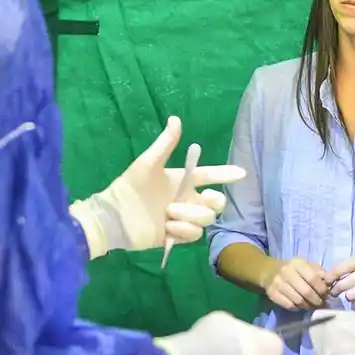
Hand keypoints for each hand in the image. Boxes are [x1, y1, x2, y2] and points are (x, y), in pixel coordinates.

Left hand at [70, 116, 244, 258]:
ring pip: (206, 219)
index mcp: (182, 181)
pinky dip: (184, 230)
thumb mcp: (148, 163)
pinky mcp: (176, 236)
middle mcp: (186, 200)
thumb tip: (175, 119)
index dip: (225, 174)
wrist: (114, 216)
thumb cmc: (130, 187)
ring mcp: (182, 219)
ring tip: (169, 213)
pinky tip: (169, 227)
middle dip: (214, 201)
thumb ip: (165, 144)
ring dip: (191, 215)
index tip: (240, 173)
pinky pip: (193, 235)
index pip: (209, 176)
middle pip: (216, 202)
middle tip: (200, 198)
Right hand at [264, 258, 332, 309]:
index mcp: (297, 263)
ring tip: (312, 305)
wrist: (270, 271)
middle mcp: (286, 272)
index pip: (313, 278)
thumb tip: (330, 283)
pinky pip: (289, 305)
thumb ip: (319, 272)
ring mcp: (278, 283)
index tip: (327, 294)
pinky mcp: (272, 294)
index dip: (322, 289)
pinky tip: (301, 305)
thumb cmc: (293, 269)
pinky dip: (298, 308)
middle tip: (321, 303)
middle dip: (317, 300)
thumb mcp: (306, 265)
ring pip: (298, 300)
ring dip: (308, 305)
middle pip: (306, 292)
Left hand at [328, 254, 354, 306]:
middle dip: (336, 290)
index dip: (328, 278)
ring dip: (349, 296)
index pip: (338, 269)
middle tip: (335, 292)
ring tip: (354, 292)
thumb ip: (348, 267)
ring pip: (350, 295)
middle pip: (341, 285)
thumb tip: (327, 279)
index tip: (326, 283)